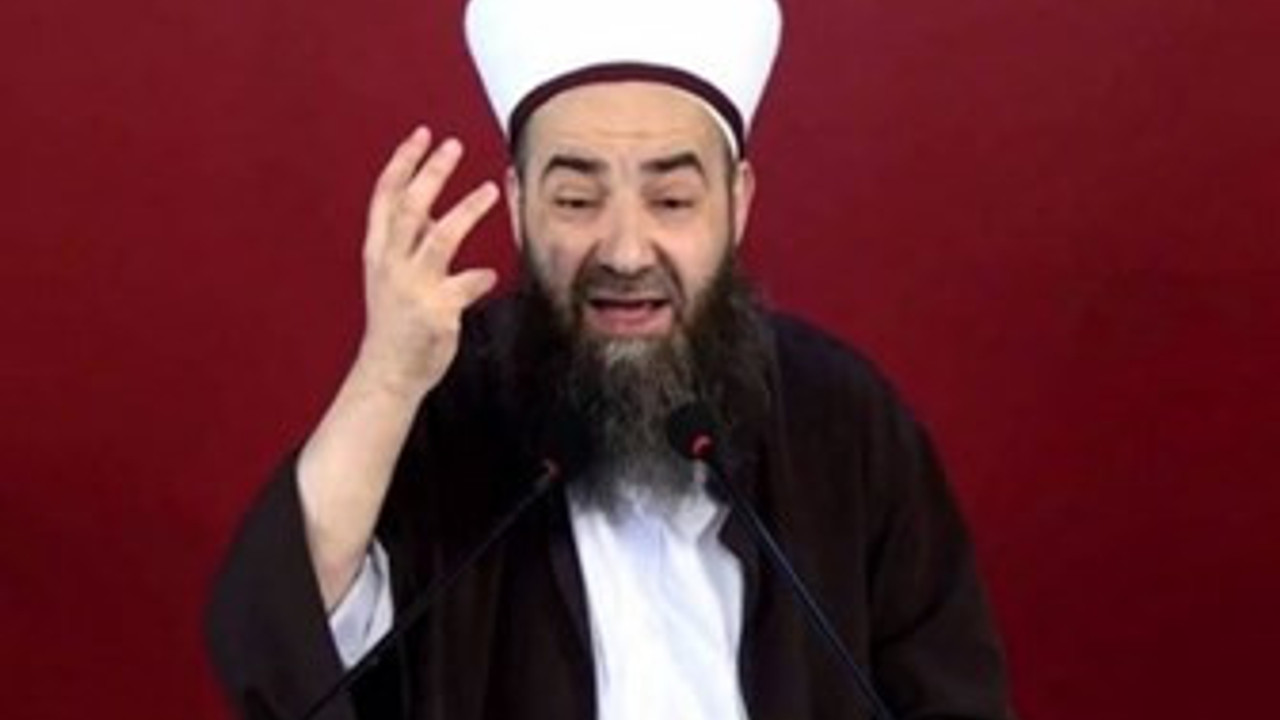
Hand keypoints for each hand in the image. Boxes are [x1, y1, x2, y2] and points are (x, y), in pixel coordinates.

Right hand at [354, 126, 499, 400]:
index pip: (385, 197)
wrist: (387, 373)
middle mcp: (391, 265)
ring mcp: (413, 287)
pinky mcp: (436, 311)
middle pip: (410, 207)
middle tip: (453, 145)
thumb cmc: (394, 322)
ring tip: (489, 188)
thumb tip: (429, 211)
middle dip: (431, 173)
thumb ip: (411, 243)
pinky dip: (479, 278)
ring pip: (439, 238)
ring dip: (465, 210)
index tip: (421, 135)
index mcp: (378, 252)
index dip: (402, 163)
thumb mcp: (393, 275)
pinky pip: (465, 286)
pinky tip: (490, 275)